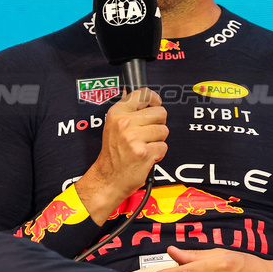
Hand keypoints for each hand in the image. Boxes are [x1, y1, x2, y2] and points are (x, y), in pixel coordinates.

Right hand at [74, 88, 167, 223]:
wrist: (108, 178)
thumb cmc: (113, 154)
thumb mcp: (113, 125)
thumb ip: (128, 110)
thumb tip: (140, 93)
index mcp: (117, 113)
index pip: (143, 94)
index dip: (154, 99)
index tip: (155, 104)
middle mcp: (125, 123)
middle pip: (160, 113)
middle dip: (158, 124)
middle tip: (147, 134)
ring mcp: (134, 138)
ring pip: (164, 130)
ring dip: (158, 140)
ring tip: (145, 146)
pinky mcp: (144, 153)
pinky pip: (163, 147)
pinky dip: (158, 154)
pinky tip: (146, 156)